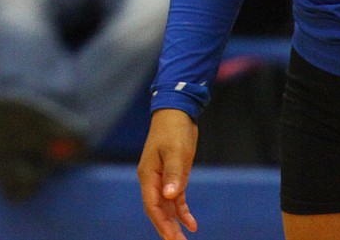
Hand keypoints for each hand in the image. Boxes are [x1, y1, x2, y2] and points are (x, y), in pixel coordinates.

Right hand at [138, 109, 198, 239]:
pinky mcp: (173, 176)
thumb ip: (173, 174)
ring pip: (165, 207)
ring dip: (173, 223)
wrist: (177, 113)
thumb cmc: (174, 130)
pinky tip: (191, 224)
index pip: (151, 205)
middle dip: (166, 228)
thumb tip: (169, 196)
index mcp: (148, 175)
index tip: (172, 237)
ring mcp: (162, 179)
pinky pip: (176, 200)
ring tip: (183, 238)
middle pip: (157, 210)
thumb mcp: (175, 151)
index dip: (160, 223)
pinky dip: (182, 212)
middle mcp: (153, 180)